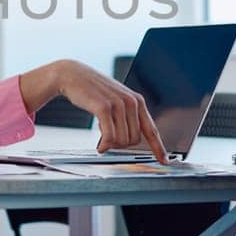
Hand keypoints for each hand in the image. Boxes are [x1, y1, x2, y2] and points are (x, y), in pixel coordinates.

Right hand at [53, 61, 167, 161]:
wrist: (71, 75)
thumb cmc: (92, 90)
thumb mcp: (116, 100)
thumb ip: (127, 117)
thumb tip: (130, 140)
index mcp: (137, 101)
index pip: (151, 129)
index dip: (158, 147)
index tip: (164, 161)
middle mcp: (131, 102)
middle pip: (134, 140)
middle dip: (120, 144)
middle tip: (108, 140)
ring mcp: (118, 104)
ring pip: (122, 140)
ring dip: (111, 144)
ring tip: (101, 137)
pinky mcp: (104, 107)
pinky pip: (109, 137)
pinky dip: (104, 145)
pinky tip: (100, 146)